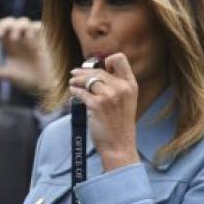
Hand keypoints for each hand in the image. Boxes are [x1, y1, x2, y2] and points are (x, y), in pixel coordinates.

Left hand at [0, 18, 51, 92]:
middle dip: (2, 25)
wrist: (41, 81)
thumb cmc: (22, 77)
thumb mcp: (6, 74)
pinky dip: (33, 28)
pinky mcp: (41, 38)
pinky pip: (38, 26)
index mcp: (3, 43)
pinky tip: (29, 38)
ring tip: (14, 38)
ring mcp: (29, 36)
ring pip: (22, 21)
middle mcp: (16, 37)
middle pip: (7, 23)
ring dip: (17, 26)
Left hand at [69, 53, 139, 170]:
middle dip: (83, 72)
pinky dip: (74, 91)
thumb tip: (97, 73)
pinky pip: (81, 92)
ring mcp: (109, 96)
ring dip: (77, 80)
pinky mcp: (96, 105)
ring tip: (72, 83)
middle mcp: (122, 88)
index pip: (120, 59)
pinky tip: (73, 92)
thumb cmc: (120, 124)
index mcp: (131, 85)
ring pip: (88, 79)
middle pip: (99, 70)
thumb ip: (117, 86)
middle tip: (75, 74)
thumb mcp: (126, 101)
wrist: (119, 144)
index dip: (107, 61)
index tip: (100, 68)